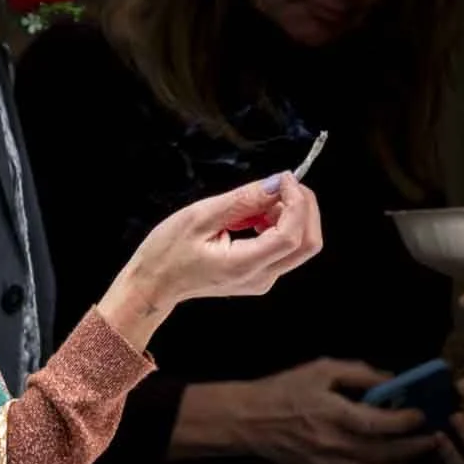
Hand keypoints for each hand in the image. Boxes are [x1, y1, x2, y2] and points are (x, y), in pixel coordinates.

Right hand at [123, 173, 321, 311]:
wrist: (154, 284)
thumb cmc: (168, 252)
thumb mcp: (201, 216)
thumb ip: (242, 201)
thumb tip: (276, 183)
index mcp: (244, 265)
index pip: (292, 236)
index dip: (296, 203)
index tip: (284, 179)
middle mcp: (261, 278)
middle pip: (308, 243)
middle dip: (303, 207)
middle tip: (281, 184)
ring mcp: (263, 279)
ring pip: (299, 243)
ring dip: (289, 214)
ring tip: (253, 203)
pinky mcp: (261, 274)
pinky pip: (284, 246)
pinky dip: (278, 223)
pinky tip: (252, 216)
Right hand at [233, 359, 436, 463]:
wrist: (250, 421)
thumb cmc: (286, 389)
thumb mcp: (322, 369)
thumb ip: (359, 373)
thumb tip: (392, 381)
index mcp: (332, 414)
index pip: (377, 424)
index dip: (404, 422)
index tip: (421, 414)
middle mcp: (333, 444)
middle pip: (383, 454)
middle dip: (413, 447)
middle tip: (433, 437)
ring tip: (421, 455)